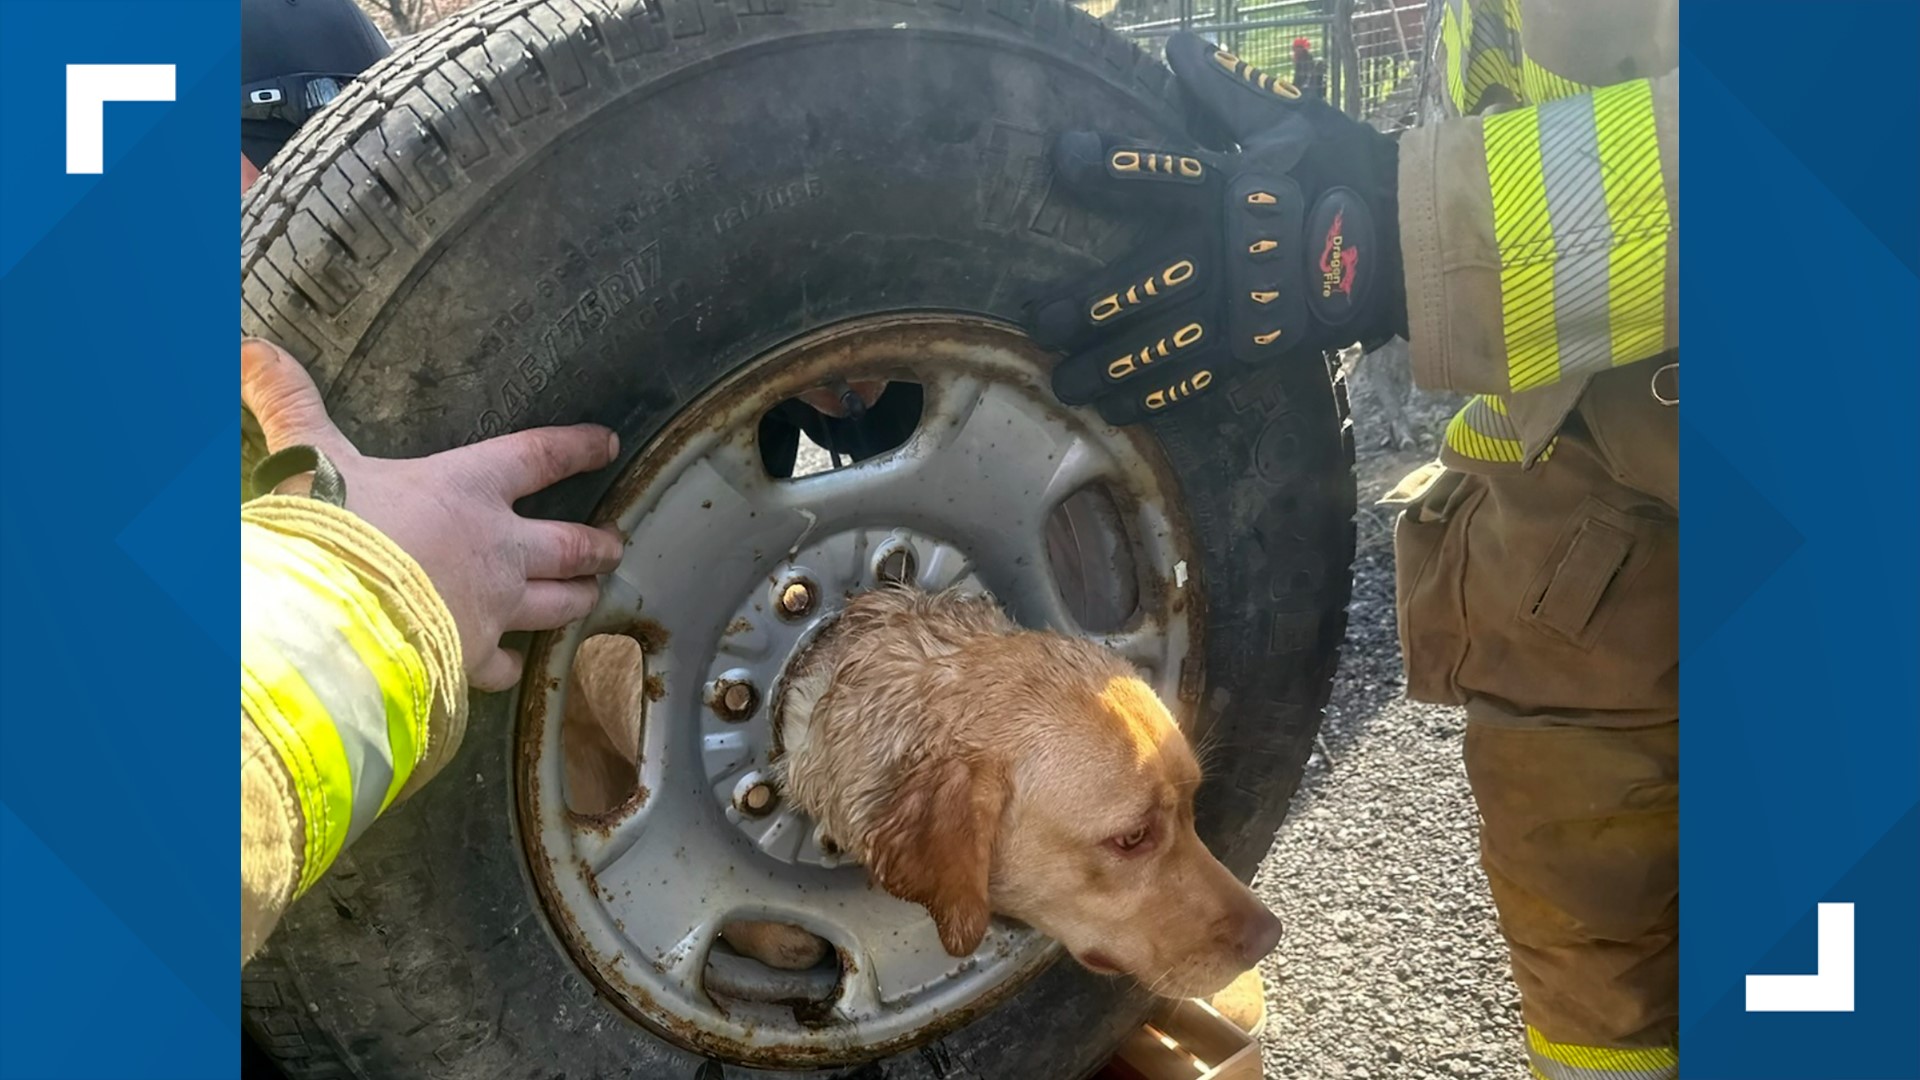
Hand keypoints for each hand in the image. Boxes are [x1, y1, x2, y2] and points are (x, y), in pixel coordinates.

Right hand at [242, 339, 623, 690]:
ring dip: (577, 599)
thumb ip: (290, 403)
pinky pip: (504, 665)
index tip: (607, 444)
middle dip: (596, 545)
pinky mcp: (473, 658)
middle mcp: (497, 548)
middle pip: (568, 544)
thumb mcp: (309, 457)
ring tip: (592, 597)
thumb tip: (251, 346)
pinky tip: (511, 670)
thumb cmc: (328, 530)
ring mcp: (493, 607)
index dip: (576, 448)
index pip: (539, 457)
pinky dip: (511, 666)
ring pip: (556, 604)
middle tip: (615, 545)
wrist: (330, 619)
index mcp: (467, 488)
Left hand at [1026, 32, 1405, 424]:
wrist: (1411, 241)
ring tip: (1063, 384)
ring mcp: (1240, 306)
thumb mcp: (1290, 120)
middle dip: (1084, 306)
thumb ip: (1227, 92)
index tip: (1064, 158)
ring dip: (1107, 367)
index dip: (1109, 166)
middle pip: (1142, 281)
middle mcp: (1226, 251)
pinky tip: (1117, 410)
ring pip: (1160, 343)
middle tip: (1037, 322)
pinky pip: (1198, 378)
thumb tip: (1180, 47)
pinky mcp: (1256, 346)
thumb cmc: (1344, 170)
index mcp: (1230, 188)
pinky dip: (1156, 396)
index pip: (1159, 172)